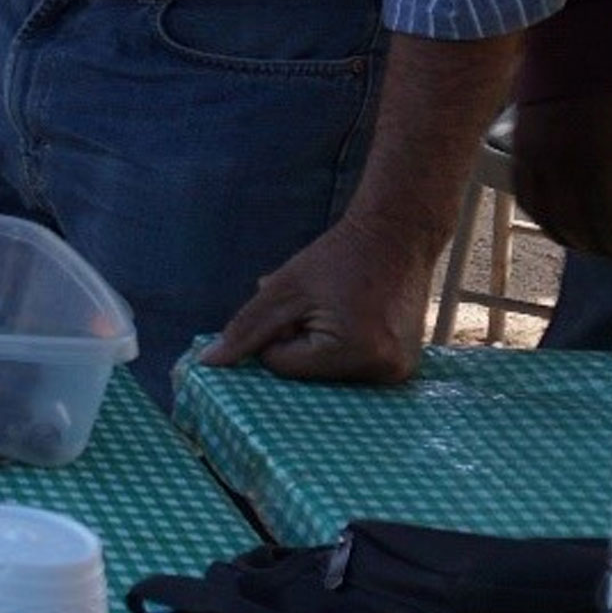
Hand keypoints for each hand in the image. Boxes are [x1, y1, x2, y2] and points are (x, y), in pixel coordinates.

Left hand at [199, 215, 448, 386]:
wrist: (398, 236)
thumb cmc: (338, 257)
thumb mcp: (283, 289)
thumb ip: (245, 329)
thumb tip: (208, 365)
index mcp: (352, 353)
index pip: (283, 366)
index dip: (276, 334)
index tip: (296, 306)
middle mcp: (382, 372)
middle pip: (308, 376)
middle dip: (299, 342)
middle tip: (318, 306)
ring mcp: (397, 373)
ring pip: (327, 374)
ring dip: (319, 345)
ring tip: (338, 309)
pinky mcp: (403, 366)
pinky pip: (352, 369)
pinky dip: (342, 348)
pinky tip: (355, 318)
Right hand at [509, 89, 611, 262]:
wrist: (572, 33)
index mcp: (603, 153)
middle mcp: (566, 160)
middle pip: (581, 223)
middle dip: (600, 244)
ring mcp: (538, 155)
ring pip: (550, 215)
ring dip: (569, 237)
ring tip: (588, 246)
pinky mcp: (520, 148)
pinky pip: (528, 196)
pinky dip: (543, 217)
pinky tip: (558, 225)